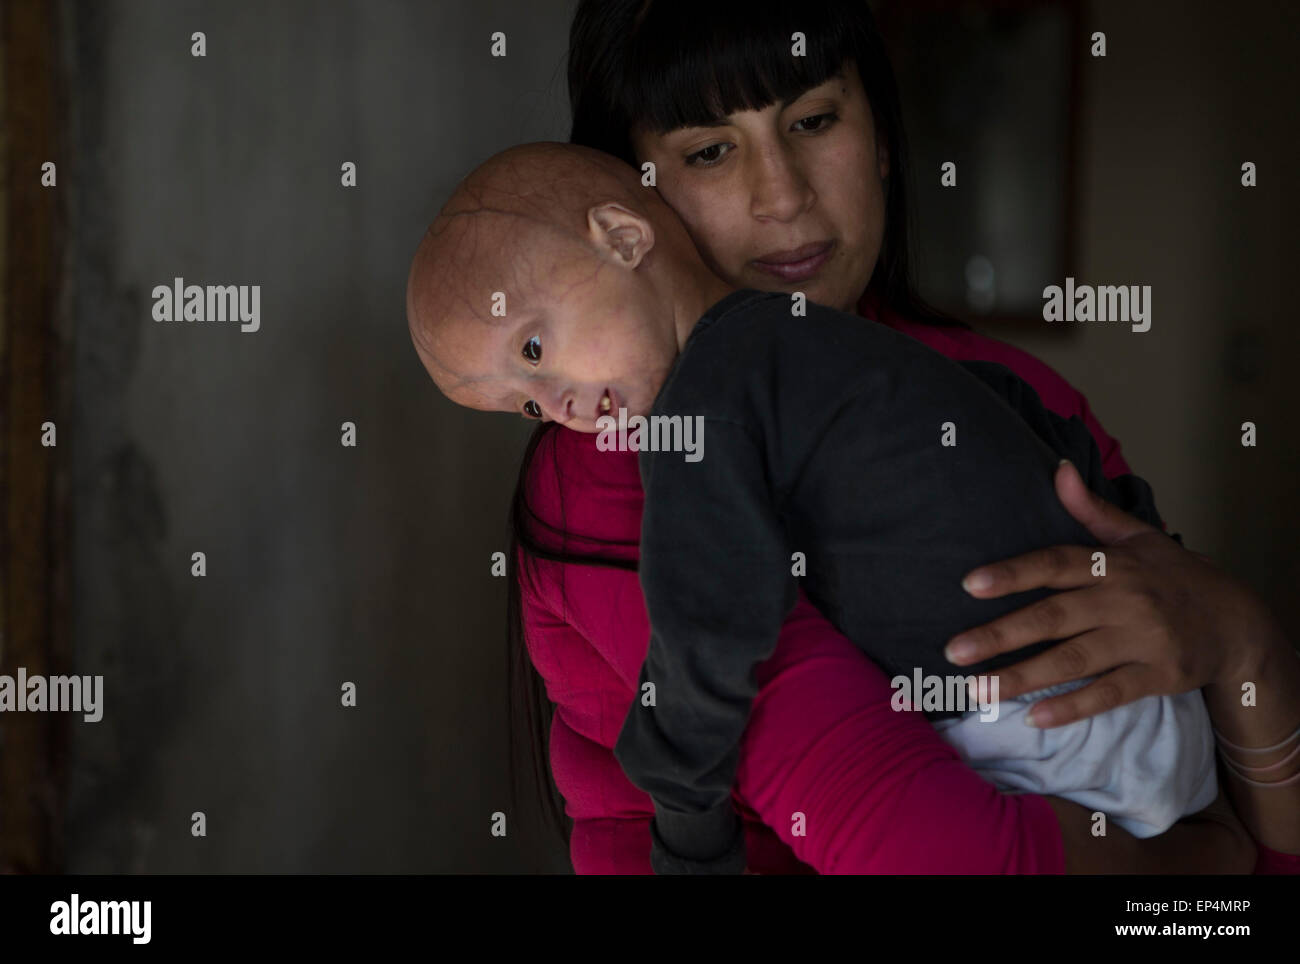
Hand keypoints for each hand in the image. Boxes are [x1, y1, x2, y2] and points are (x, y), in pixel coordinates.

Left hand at [943, 460, 1282, 727]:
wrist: (1236, 622)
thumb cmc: (1172, 576)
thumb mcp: (1137, 537)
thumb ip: (1090, 510)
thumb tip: (1057, 469)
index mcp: (1111, 565)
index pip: (1054, 564)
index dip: (1012, 573)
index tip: (968, 585)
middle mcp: (1124, 600)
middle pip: (1054, 617)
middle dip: (1001, 634)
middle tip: (953, 650)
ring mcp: (1142, 640)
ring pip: (1073, 660)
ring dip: (1023, 677)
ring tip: (977, 691)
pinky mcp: (1158, 675)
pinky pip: (1109, 694)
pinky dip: (1073, 706)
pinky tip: (1034, 718)